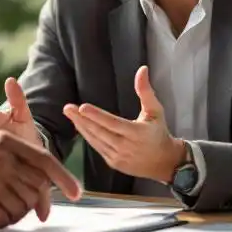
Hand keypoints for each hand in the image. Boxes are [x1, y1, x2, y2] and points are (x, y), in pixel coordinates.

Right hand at [0, 130, 82, 226]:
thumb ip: (17, 163)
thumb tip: (44, 189)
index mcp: (6, 141)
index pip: (44, 161)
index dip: (63, 178)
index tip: (77, 193)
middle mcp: (0, 157)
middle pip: (36, 187)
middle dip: (33, 201)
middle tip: (22, 206)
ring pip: (23, 206)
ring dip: (16, 213)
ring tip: (1, 207)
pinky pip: (5, 218)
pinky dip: (3, 222)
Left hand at [64, 65, 184, 182]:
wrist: (165, 163)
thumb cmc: (159, 132)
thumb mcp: (155, 111)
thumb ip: (145, 91)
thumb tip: (142, 69)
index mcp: (137, 133)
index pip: (113, 123)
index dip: (97, 116)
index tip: (82, 107)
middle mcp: (126, 147)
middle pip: (99, 132)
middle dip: (82, 119)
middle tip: (67, 108)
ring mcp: (118, 157)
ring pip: (96, 141)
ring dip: (81, 127)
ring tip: (70, 114)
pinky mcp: (113, 163)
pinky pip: (97, 148)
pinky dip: (87, 136)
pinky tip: (80, 126)